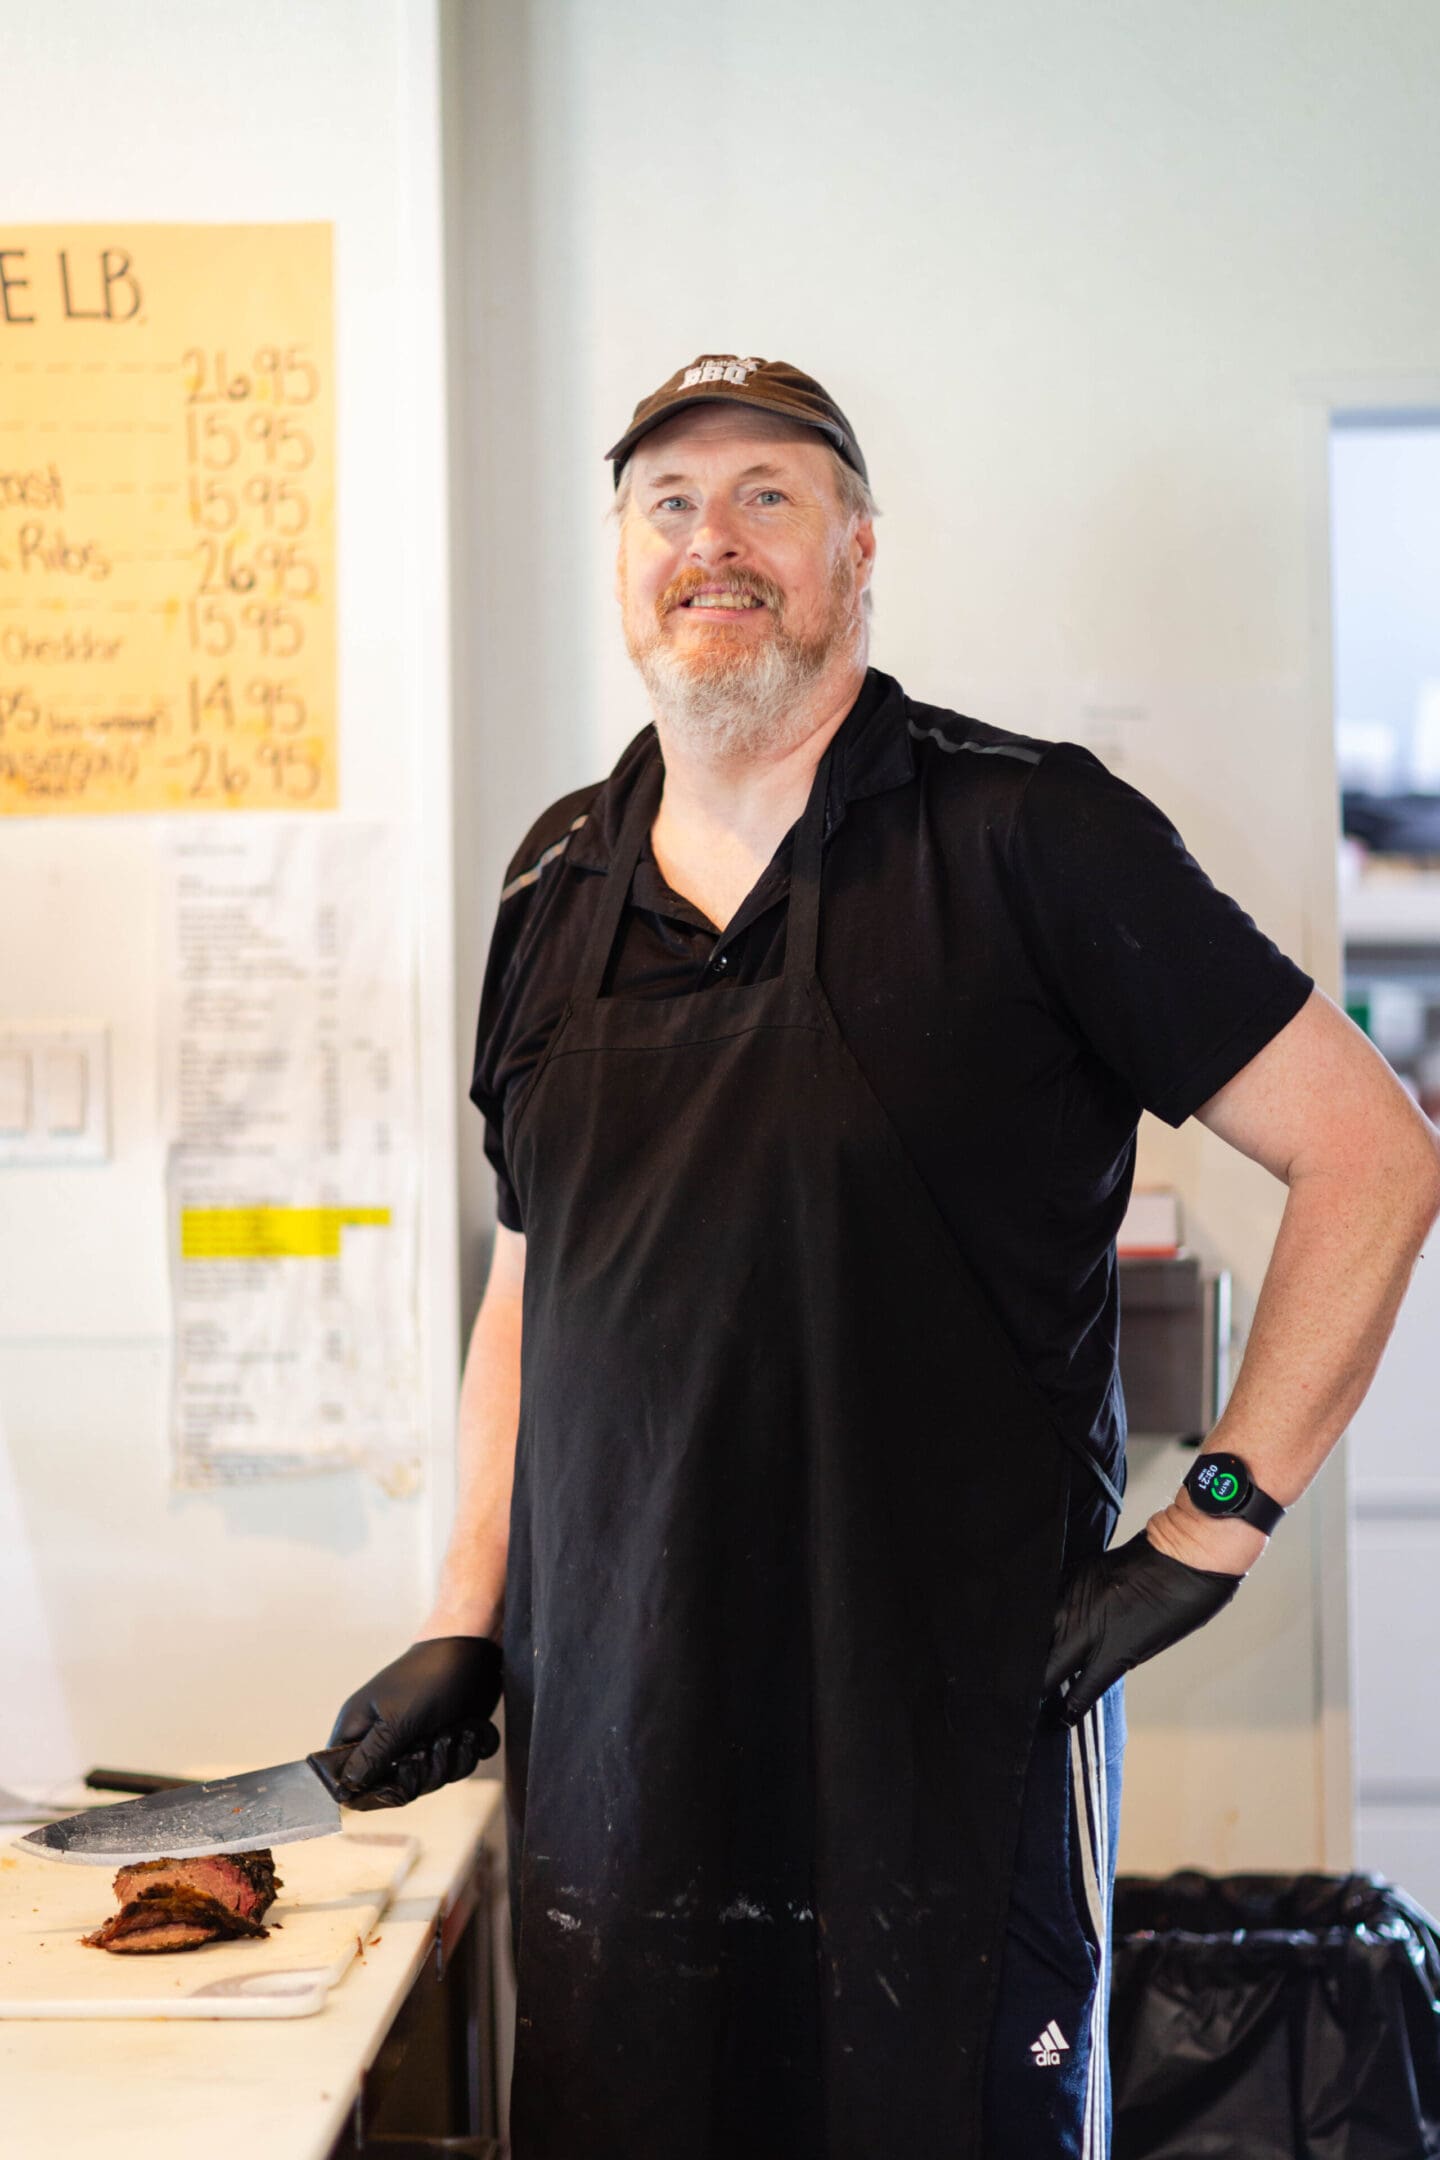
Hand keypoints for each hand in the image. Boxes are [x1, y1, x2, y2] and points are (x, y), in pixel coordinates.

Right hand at [316, 1636, 502, 1810]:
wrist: (474, 1650)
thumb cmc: (429, 1675)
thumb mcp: (395, 1721)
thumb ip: (370, 1758)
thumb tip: (345, 1788)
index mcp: (359, 1729)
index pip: (345, 1778)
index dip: (369, 1790)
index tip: (393, 1779)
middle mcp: (385, 1739)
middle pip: (395, 1787)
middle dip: (421, 1773)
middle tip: (428, 1746)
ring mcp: (416, 1741)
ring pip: (429, 1781)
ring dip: (449, 1759)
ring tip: (452, 1732)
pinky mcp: (445, 1740)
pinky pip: (455, 1769)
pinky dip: (467, 1752)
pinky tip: (468, 1730)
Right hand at [1043, 1531, 1242, 1725]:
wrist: (1185, 1554)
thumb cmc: (1182, 1602)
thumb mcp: (1149, 1644)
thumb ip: (1115, 1658)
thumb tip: (1090, 1667)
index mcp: (1113, 1650)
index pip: (1078, 1691)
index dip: (1064, 1709)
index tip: (1056, 1718)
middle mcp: (1088, 1625)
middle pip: (1047, 1663)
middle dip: (1036, 1683)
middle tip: (1029, 1696)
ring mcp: (1076, 1597)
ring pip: (1039, 1631)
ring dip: (1033, 1650)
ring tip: (1025, 1664)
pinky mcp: (1074, 1574)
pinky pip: (1046, 1601)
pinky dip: (1039, 1618)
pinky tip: (1036, 1626)